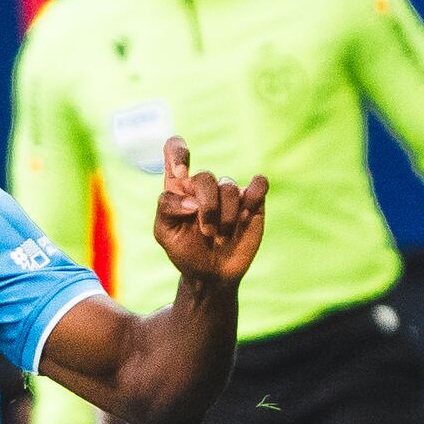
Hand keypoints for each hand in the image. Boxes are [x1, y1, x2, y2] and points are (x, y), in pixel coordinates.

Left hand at [150, 141, 266, 285]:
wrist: (211, 275)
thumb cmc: (185, 251)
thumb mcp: (164, 233)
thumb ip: (167, 208)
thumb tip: (192, 200)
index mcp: (179, 187)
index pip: (174, 149)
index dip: (178, 153)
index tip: (181, 173)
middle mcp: (203, 185)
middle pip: (205, 176)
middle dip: (206, 207)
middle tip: (206, 232)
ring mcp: (229, 192)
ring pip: (228, 186)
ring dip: (224, 216)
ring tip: (221, 236)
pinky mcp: (252, 200)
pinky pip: (259, 184)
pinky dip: (253, 198)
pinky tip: (245, 216)